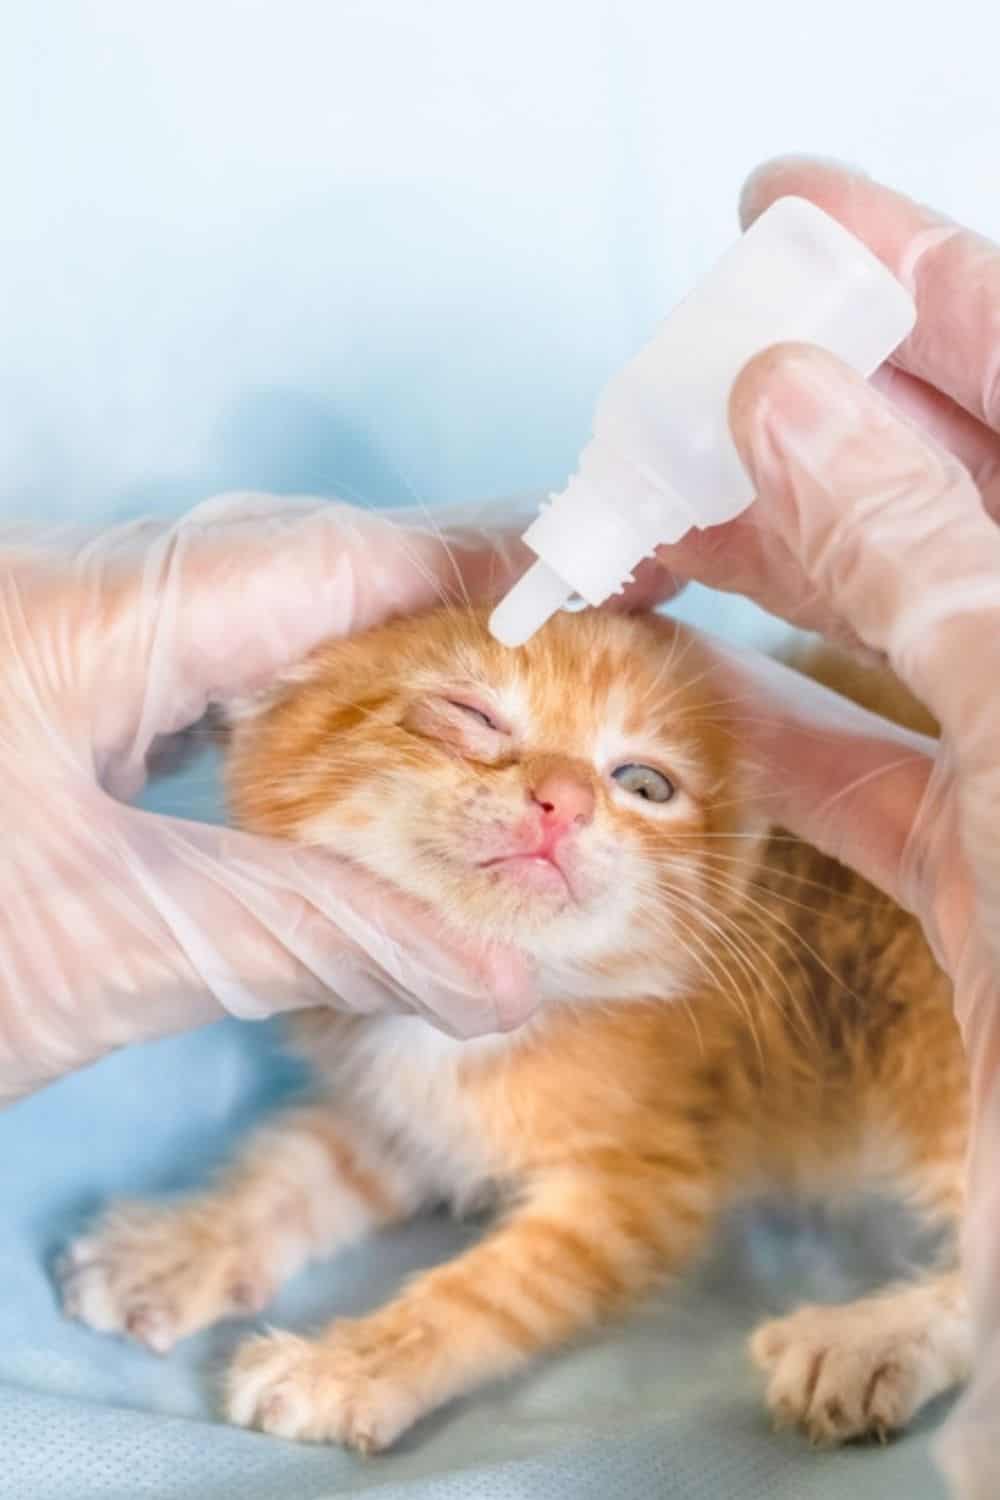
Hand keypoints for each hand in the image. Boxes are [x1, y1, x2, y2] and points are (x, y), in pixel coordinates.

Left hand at [0, 493, 534, 1104]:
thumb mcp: (116, 948)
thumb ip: (322, 939)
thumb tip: (501, 979)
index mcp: (82, 621)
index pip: (324, 564)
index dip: (474, 565)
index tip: (598, 574)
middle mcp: (63, 601)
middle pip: (289, 568)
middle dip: (434, 596)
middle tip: (568, 631)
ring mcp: (39, 646)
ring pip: (231, 617)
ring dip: (356, 649)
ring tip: (480, 683)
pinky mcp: (24, 701)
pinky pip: (175, 672)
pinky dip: (272, 702)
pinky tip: (324, 740)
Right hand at [657, 157, 999, 1495]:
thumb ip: (928, 562)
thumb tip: (793, 401)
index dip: (917, 272)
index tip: (785, 206)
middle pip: (960, 487)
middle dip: (813, 419)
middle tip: (670, 390)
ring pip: (907, 622)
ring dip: (772, 568)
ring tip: (651, 520)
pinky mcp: (994, 884)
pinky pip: (876, 768)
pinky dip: (775, 723)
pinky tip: (692, 688)